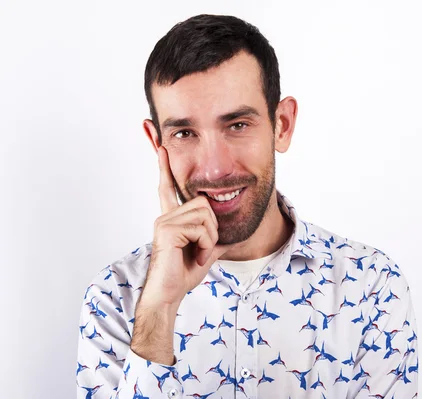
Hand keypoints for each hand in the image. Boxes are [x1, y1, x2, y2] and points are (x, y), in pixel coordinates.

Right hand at [142, 146, 234, 306]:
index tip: (162, 147)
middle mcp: (166, 215)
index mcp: (173, 217)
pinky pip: (201, 227)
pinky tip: (196, 256)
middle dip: (213, 229)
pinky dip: (205, 244)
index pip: (168, 187)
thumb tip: (233, 234)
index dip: (165, 167)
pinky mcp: (166, 229)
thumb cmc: (184, 273)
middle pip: (205, 203)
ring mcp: (165, 220)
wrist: (170, 293)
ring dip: (210, 238)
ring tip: (198, 253)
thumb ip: (215, 237)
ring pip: (205, 214)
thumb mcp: (207, 251)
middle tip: (203, 249)